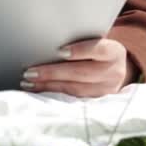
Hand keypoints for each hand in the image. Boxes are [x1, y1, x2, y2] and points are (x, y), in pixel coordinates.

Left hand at [20, 39, 137, 97]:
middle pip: (81, 73)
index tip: (60, 51)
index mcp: (114, 53)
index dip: (79, 51)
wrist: (116, 71)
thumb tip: (51, 48)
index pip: (98, 49)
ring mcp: (104, 90)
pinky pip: (70, 98)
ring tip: (29, 82)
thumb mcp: (97, 44)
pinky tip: (37, 89)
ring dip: (47, 86)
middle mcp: (112, 72)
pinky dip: (52, 92)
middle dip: (52, 73)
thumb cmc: (99, 53)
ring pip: (73, 88)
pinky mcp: (94, 101)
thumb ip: (81, 44)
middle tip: (30, 72)